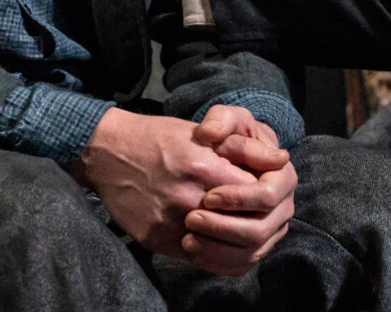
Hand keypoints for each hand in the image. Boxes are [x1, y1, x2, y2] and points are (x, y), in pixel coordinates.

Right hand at [77, 108, 282, 273]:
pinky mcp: (155, 238)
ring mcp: (170, 223)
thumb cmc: (158, 138)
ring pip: (221, 248)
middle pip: (243, 225)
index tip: (266, 197)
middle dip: (255, 224)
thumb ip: (244, 149)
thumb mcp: (202, 133)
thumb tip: (281, 160)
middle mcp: (189, 198)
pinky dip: (210, 253)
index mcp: (205, 167)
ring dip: (235, 244)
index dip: (266, 198)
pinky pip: (195, 257)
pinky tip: (214, 242)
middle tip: (258, 219)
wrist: (109, 153)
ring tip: (240, 233)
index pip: (257, 195)